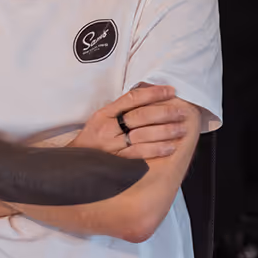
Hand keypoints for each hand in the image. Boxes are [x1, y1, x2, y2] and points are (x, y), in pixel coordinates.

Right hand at [70, 84, 187, 159]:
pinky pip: (140, 154)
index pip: (132, 98)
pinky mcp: (117, 162)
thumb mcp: (100, 120)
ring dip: (165, 131)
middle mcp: (107, 128)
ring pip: (143, 135)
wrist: (75, 165)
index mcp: (104, 114)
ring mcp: (112, 146)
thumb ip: (120, 110)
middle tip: (182, 112)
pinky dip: (157, 150)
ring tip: (181, 128)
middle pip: (141, 116)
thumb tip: (148, 97)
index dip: (153, 93)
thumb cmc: (91, 141)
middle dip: (165, 112)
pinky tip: (169, 147)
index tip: (170, 91)